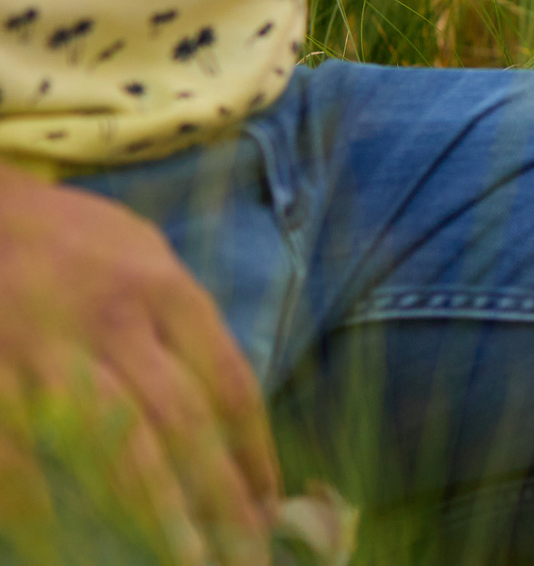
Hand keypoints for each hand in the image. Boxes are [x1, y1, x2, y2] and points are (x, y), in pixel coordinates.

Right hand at [0, 167, 276, 563]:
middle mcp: (111, 322)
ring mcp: (43, 352)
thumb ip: (183, 324)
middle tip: (246, 555)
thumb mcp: (143, 253)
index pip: (228, 381)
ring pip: (110, 446)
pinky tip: (67, 550)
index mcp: (162, 288)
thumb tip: (229, 411)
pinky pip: (17, 459)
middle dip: (218, 497)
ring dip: (153, 515)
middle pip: (182, 423)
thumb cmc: (67, 239)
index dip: (254, 451)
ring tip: (186, 561)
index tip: (269, 506)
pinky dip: (42, 509)